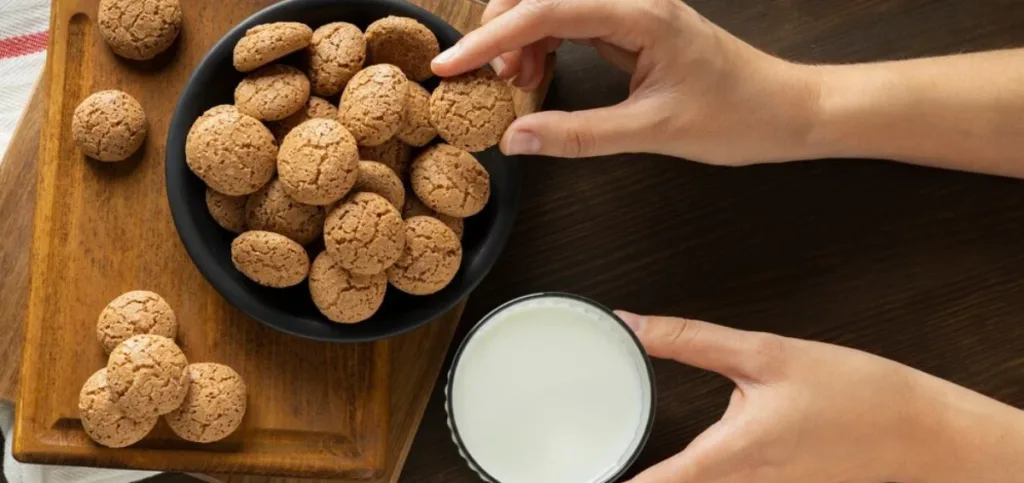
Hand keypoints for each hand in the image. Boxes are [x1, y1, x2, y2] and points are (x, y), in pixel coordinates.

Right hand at [431, 0, 821, 162]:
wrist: (787, 111)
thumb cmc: (738, 116)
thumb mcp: (653, 132)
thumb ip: (579, 135)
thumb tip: (517, 139)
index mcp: (642, 14)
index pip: (548, 11)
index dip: (492, 37)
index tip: (454, 65)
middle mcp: (634, 1)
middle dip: (502, 28)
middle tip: (488, 78)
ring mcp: (632, 12)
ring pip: (553, 5)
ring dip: (521, 37)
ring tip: (515, 82)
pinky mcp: (632, 28)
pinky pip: (571, 22)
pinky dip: (543, 45)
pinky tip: (538, 75)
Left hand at [614, 311, 1023, 482]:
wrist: (920, 431)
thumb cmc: (854, 395)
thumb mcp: (766, 354)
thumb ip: (691, 341)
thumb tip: (633, 324)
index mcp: (729, 458)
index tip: (570, 476)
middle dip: (631, 481)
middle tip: (585, 462)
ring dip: (662, 479)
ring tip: (614, 462)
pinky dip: (690, 476)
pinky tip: (677, 462)